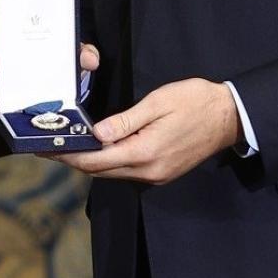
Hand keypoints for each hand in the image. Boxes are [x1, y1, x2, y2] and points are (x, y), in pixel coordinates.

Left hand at [58, 78, 240, 183]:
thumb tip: (95, 135)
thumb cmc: (195, 102)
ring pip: (113, 173)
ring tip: (70, 146)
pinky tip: (100, 149)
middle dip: (74, 159)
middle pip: (100, 171)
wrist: (230, 117)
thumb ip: (125, 121)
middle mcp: (149, 171)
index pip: (96, 161)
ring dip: (91, 162)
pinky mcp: (162, 174)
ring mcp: (156, 175)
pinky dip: (109, 162)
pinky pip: (127, 171)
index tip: (47, 150)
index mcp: (145, 153)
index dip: (69, 156)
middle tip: (51, 146)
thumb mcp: (157, 103)